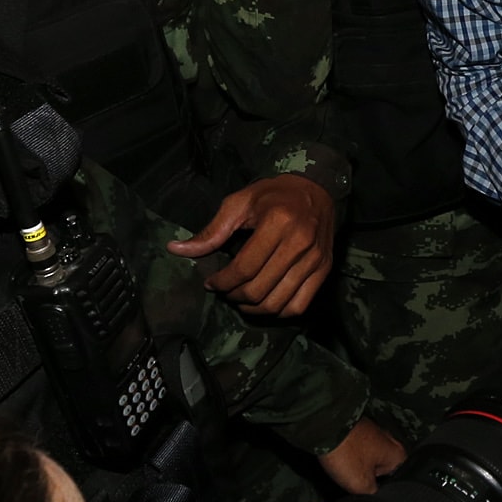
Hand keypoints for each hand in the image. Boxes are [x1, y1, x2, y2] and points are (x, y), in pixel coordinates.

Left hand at [168, 173, 338, 314]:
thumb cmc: (274, 195)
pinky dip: (278, 312)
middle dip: (234, 296)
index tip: (212, 282)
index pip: (244, 268)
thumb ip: (210, 231)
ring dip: (253, 308)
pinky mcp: (324, 269)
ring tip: (241, 299)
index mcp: (278, 222)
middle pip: (259, 289)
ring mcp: (315, 258)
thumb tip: (176, 250)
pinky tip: (265, 302)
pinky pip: (299, 305)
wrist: (317, 189)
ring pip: (278, 303)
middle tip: (225, 290)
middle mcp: (300, 242)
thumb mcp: (239, 203)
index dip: (223, 282)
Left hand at [318, 417, 409, 494]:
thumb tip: (375, 501)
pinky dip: (351, 457)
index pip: (400, 481)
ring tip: (346, 472)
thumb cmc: (345, 452)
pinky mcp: (358, 430)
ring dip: (359, 468)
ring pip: (369, 461)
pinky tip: (341, 461)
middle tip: (357, 485)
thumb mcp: (362, 485)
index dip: (385, 493)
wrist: (323, 426)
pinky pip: (358, 451)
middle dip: (371, 480)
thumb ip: (374, 496)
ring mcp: (374, 433)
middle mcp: (390, 441)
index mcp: (398, 454)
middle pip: (383, 472)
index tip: (371, 497)